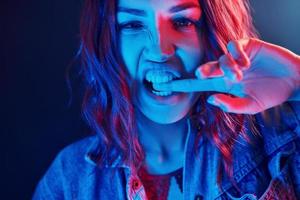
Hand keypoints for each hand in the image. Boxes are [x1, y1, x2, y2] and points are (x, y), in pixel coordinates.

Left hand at [154, 38, 299, 113]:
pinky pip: (234, 45)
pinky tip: (245, 63)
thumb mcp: (250, 106)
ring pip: (220, 57)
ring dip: (225, 66)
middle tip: (201, 74)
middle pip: (207, 68)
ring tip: (238, 75)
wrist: (292, 81)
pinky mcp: (247, 46)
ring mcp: (236, 58)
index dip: (186, 84)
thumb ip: (230, 105)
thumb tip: (210, 100)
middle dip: (203, 71)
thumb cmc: (270, 94)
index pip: (201, 84)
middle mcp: (227, 70)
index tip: (169, 86)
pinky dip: (236, 54)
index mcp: (224, 85)